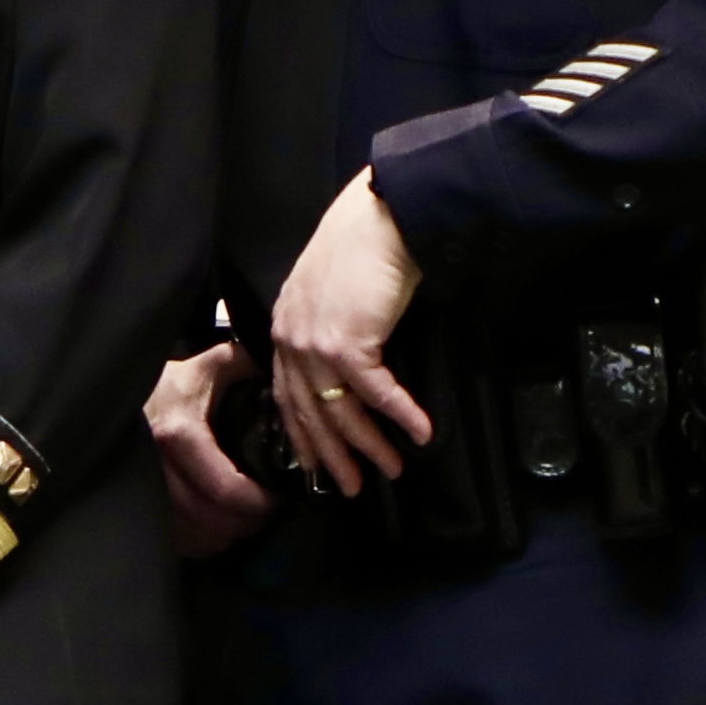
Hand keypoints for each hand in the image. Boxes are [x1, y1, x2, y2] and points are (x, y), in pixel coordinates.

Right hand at [148, 343, 269, 555]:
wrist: (109, 396)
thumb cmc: (165, 383)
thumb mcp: (206, 367)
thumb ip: (246, 365)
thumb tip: (285, 371)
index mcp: (179, 435)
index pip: (226, 490)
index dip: (258, 504)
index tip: (277, 498)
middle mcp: (157, 468)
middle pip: (211, 521)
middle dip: (247, 523)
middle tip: (265, 511)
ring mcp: (142, 493)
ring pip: (194, 537)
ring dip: (224, 534)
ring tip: (241, 517)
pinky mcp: (135, 507)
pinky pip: (175, 540)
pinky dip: (199, 540)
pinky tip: (212, 523)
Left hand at [267, 172, 431, 490]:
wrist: (383, 218)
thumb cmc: (364, 247)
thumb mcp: (333, 294)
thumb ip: (330, 329)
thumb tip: (352, 364)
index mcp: (285, 327)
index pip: (286, 395)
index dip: (303, 435)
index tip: (315, 467)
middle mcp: (291, 339)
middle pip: (308, 413)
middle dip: (333, 456)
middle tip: (351, 487)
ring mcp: (315, 344)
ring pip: (340, 411)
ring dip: (370, 445)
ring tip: (392, 469)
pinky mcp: (347, 343)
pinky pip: (375, 392)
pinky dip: (400, 414)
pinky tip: (421, 432)